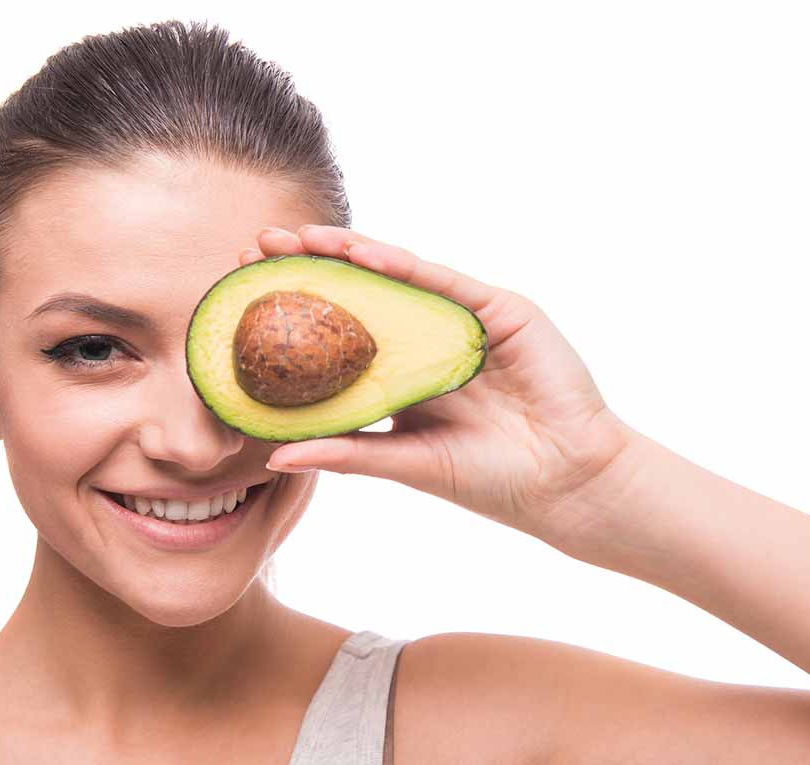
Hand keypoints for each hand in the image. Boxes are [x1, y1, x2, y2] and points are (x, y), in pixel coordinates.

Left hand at [241, 224, 636, 549]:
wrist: (567, 482)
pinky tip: (362, 252)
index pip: (340, 335)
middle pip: (360, 295)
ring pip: (398, 279)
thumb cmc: (492, 479)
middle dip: (310, 270)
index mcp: (404, 376)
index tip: (242, 298)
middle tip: (256, 248)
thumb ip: (346, 452)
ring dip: (347, 253)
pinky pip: (444, 282)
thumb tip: (274, 457)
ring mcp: (463, 322)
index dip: (296, 313)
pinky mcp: (499, 311)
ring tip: (298, 237)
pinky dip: (405, 266)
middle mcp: (428, 340)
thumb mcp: (406, 463)